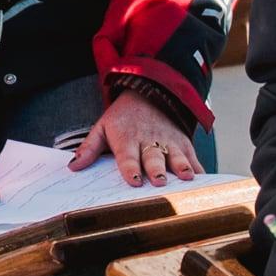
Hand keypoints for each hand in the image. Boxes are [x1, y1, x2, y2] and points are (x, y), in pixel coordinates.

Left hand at [67, 87, 199, 186]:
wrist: (148, 94)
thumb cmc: (122, 118)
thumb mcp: (102, 127)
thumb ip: (89, 148)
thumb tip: (73, 167)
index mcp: (126, 138)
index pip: (127, 155)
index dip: (130, 167)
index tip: (133, 180)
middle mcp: (148, 140)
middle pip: (153, 156)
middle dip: (156, 169)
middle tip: (158, 181)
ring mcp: (168, 141)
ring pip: (176, 155)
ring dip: (181, 167)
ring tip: (186, 177)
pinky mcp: (183, 142)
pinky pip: (192, 156)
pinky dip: (198, 168)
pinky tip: (202, 180)